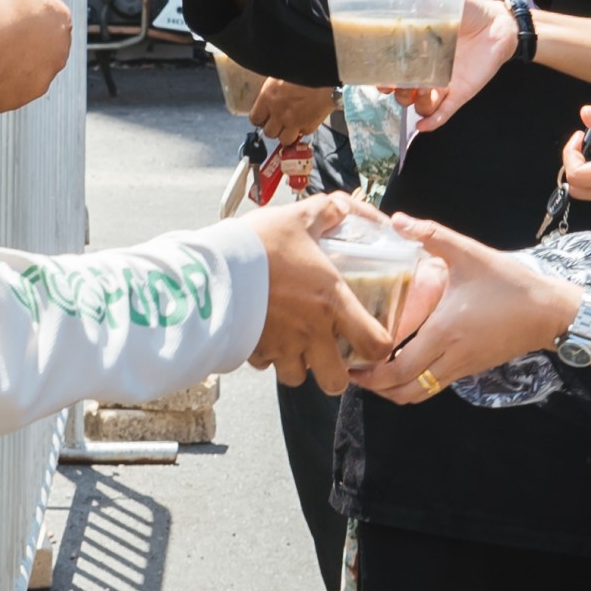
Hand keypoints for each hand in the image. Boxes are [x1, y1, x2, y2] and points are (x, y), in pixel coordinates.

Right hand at [241, 194, 396, 391]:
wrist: (212, 265)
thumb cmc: (260, 244)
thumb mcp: (297, 219)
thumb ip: (326, 212)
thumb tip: (341, 208)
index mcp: (331, 301)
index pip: (375, 345)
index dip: (378, 348)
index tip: (369, 339)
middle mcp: (311, 332)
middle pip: (336, 382)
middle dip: (334, 373)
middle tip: (328, 352)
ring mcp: (280, 346)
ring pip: (297, 378)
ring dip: (298, 365)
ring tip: (292, 343)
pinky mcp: (252, 351)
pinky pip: (264, 365)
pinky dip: (266, 356)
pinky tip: (263, 334)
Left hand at [251, 77, 338, 145]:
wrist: (327, 75)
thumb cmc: (304, 71)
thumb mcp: (280, 75)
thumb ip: (273, 92)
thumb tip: (269, 100)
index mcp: (268, 97)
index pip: (255, 119)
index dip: (260, 120)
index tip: (265, 118)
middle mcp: (279, 113)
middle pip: (269, 133)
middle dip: (274, 129)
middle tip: (279, 122)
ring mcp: (294, 122)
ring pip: (284, 140)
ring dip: (287, 134)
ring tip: (292, 125)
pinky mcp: (309, 126)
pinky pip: (303, 134)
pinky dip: (304, 129)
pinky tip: (307, 119)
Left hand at [354, 216, 581, 404]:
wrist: (550, 312)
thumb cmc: (510, 283)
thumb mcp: (470, 253)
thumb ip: (431, 234)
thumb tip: (397, 220)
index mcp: (444, 332)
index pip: (399, 369)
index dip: (370, 373)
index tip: (349, 359)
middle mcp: (450, 357)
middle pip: (404, 392)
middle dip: (375, 387)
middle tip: (354, 367)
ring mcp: (462, 368)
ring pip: (419, 395)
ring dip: (393, 389)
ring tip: (373, 368)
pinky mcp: (471, 369)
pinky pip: (434, 386)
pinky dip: (412, 384)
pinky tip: (402, 361)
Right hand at [385, 0, 517, 132]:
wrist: (498, 24)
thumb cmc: (469, 11)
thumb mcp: (442, 0)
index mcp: (418, 51)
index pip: (393, 70)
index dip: (383, 77)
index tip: (378, 76)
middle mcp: (428, 71)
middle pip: (404, 92)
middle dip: (397, 93)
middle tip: (395, 85)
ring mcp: (443, 84)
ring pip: (420, 105)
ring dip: (415, 104)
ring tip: (419, 92)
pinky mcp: (460, 93)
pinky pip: (443, 113)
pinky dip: (432, 122)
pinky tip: (422, 126)